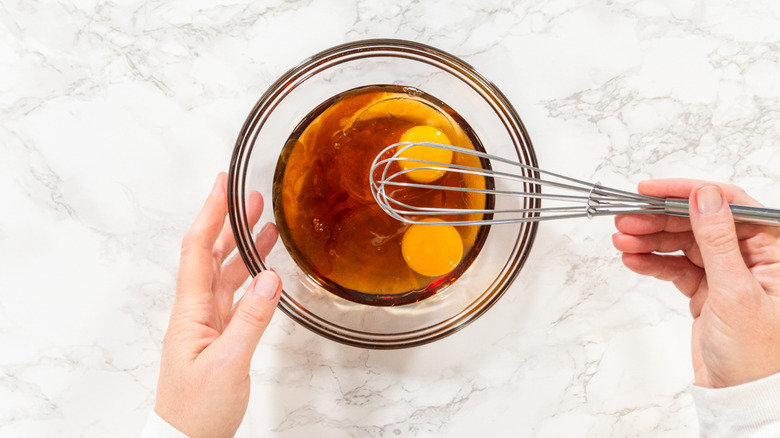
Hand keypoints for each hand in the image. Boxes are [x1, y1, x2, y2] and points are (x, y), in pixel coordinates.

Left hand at [155, 172, 281, 437]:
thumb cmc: (197, 410)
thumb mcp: (228, 364)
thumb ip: (251, 320)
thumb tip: (270, 278)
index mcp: (190, 312)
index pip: (197, 251)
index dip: (209, 215)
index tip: (221, 185)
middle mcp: (196, 312)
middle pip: (210, 256)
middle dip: (228, 223)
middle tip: (249, 197)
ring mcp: (208, 324)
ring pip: (225, 274)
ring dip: (242, 247)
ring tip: (264, 224)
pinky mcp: (220, 337)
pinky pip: (236, 297)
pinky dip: (251, 278)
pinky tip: (266, 270)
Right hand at [612, 179, 779, 387]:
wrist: (742, 397)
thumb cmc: (756, 355)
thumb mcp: (734, 291)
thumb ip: (717, 240)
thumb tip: (705, 196)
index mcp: (773, 250)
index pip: (728, 204)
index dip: (688, 192)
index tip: (652, 191)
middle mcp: (751, 257)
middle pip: (698, 222)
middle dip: (659, 219)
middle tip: (626, 219)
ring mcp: (726, 273)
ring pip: (682, 243)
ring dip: (650, 240)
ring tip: (622, 241)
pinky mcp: (707, 290)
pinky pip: (675, 267)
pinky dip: (653, 263)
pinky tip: (633, 260)